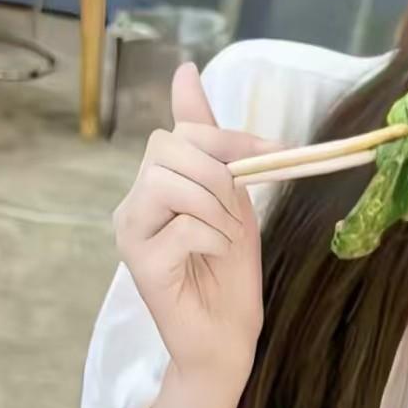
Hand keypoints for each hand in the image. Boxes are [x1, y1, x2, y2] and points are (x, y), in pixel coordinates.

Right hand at [114, 63, 270, 389]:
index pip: (183, 131)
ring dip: (218, 209)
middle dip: (220, 173)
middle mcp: (133, 203)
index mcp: (155, 182)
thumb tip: (184, 70)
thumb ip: (213, 142)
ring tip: (225, 238)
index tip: (276, 152)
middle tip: (238, 212)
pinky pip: (185, 225)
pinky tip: (214, 258)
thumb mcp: (231, 196)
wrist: (227, 336)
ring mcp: (131, 232)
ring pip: (172, 182)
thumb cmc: (229, 270)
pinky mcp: (140, 263)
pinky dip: (215, 238)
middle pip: (170, 148)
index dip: (232, 137)